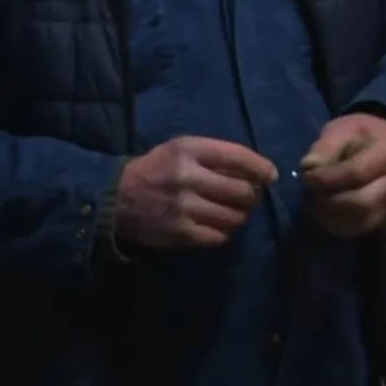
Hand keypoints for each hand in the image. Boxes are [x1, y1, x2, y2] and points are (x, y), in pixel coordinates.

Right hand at [115, 137, 277, 248]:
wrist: (116, 198)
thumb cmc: (155, 170)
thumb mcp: (179, 150)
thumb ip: (214, 157)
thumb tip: (257, 172)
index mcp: (187, 150)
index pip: (237, 157)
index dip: (260, 168)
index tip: (270, 176)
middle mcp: (188, 177)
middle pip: (242, 191)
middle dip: (252, 195)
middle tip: (248, 197)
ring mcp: (185, 208)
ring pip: (235, 216)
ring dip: (240, 215)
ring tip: (233, 211)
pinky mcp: (182, 233)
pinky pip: (220, 235)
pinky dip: (224, 231)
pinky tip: (217, 225)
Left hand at [299, 113, 385, 237]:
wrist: (385, 146)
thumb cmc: (359, 135)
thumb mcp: (342, 129)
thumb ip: (326, 146)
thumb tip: (307, 167)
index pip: (357, 173)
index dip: (327, 178)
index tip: (306, 176)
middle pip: (360, 203)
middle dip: (328, 199)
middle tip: (310, 190)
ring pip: (359, 220)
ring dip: (329, 214)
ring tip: (314, 200)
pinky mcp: (381, 217)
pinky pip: (358, 229)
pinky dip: (335, 224)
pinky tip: (320, 212)